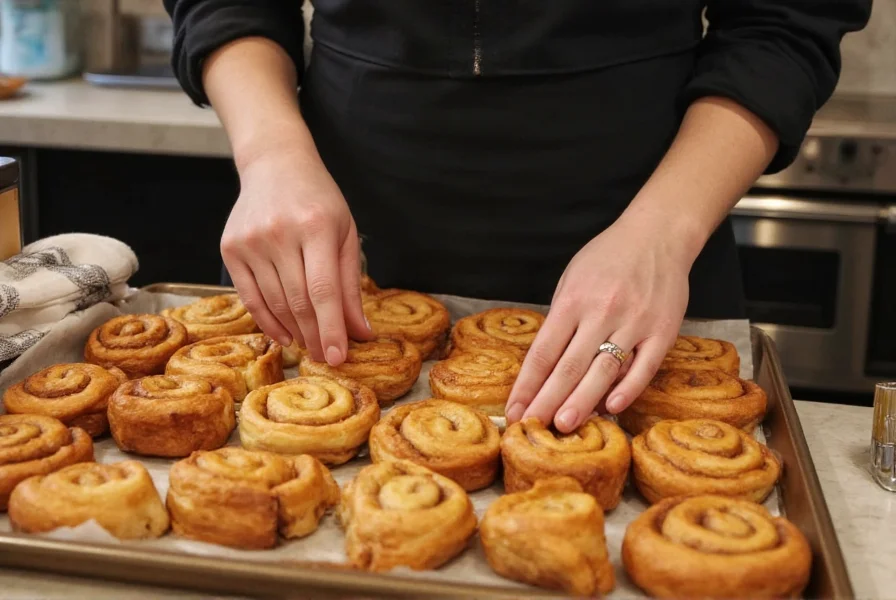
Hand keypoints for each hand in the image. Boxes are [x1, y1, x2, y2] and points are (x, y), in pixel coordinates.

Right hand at [220, 146, 370, 364]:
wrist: (275, 164)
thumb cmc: (318, 200)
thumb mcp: (345, 233)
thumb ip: (351, 284)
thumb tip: (360, 332)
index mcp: (316, 226)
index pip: (323, 290)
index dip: (331, 328)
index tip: (339, 357)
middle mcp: (280, 233)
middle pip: (298, 301)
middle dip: (315, 336)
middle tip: (327, 358)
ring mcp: (251, 241)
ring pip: (274, 303)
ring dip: (294, 331)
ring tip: (310, 346)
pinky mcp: (230, 248)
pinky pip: (250, 297)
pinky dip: (268, 321)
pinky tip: (285, 335)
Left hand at [504, 219, 691, 432]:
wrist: (658, 235)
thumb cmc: (608, 259)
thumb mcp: (572, 280)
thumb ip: (560, 320)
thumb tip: (546, 367)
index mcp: (573, 299)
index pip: (543, 352)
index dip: (527, 385)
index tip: (514, 409)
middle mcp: (602, 311)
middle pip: (569, 366)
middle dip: (548, 400)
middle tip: (533, 427)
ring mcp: (635, 322)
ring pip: (604, 370)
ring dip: (582, 401)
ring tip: (563, 425)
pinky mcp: (663, 331)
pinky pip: (644, 366)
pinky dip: (627, 388)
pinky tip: (611, 407)